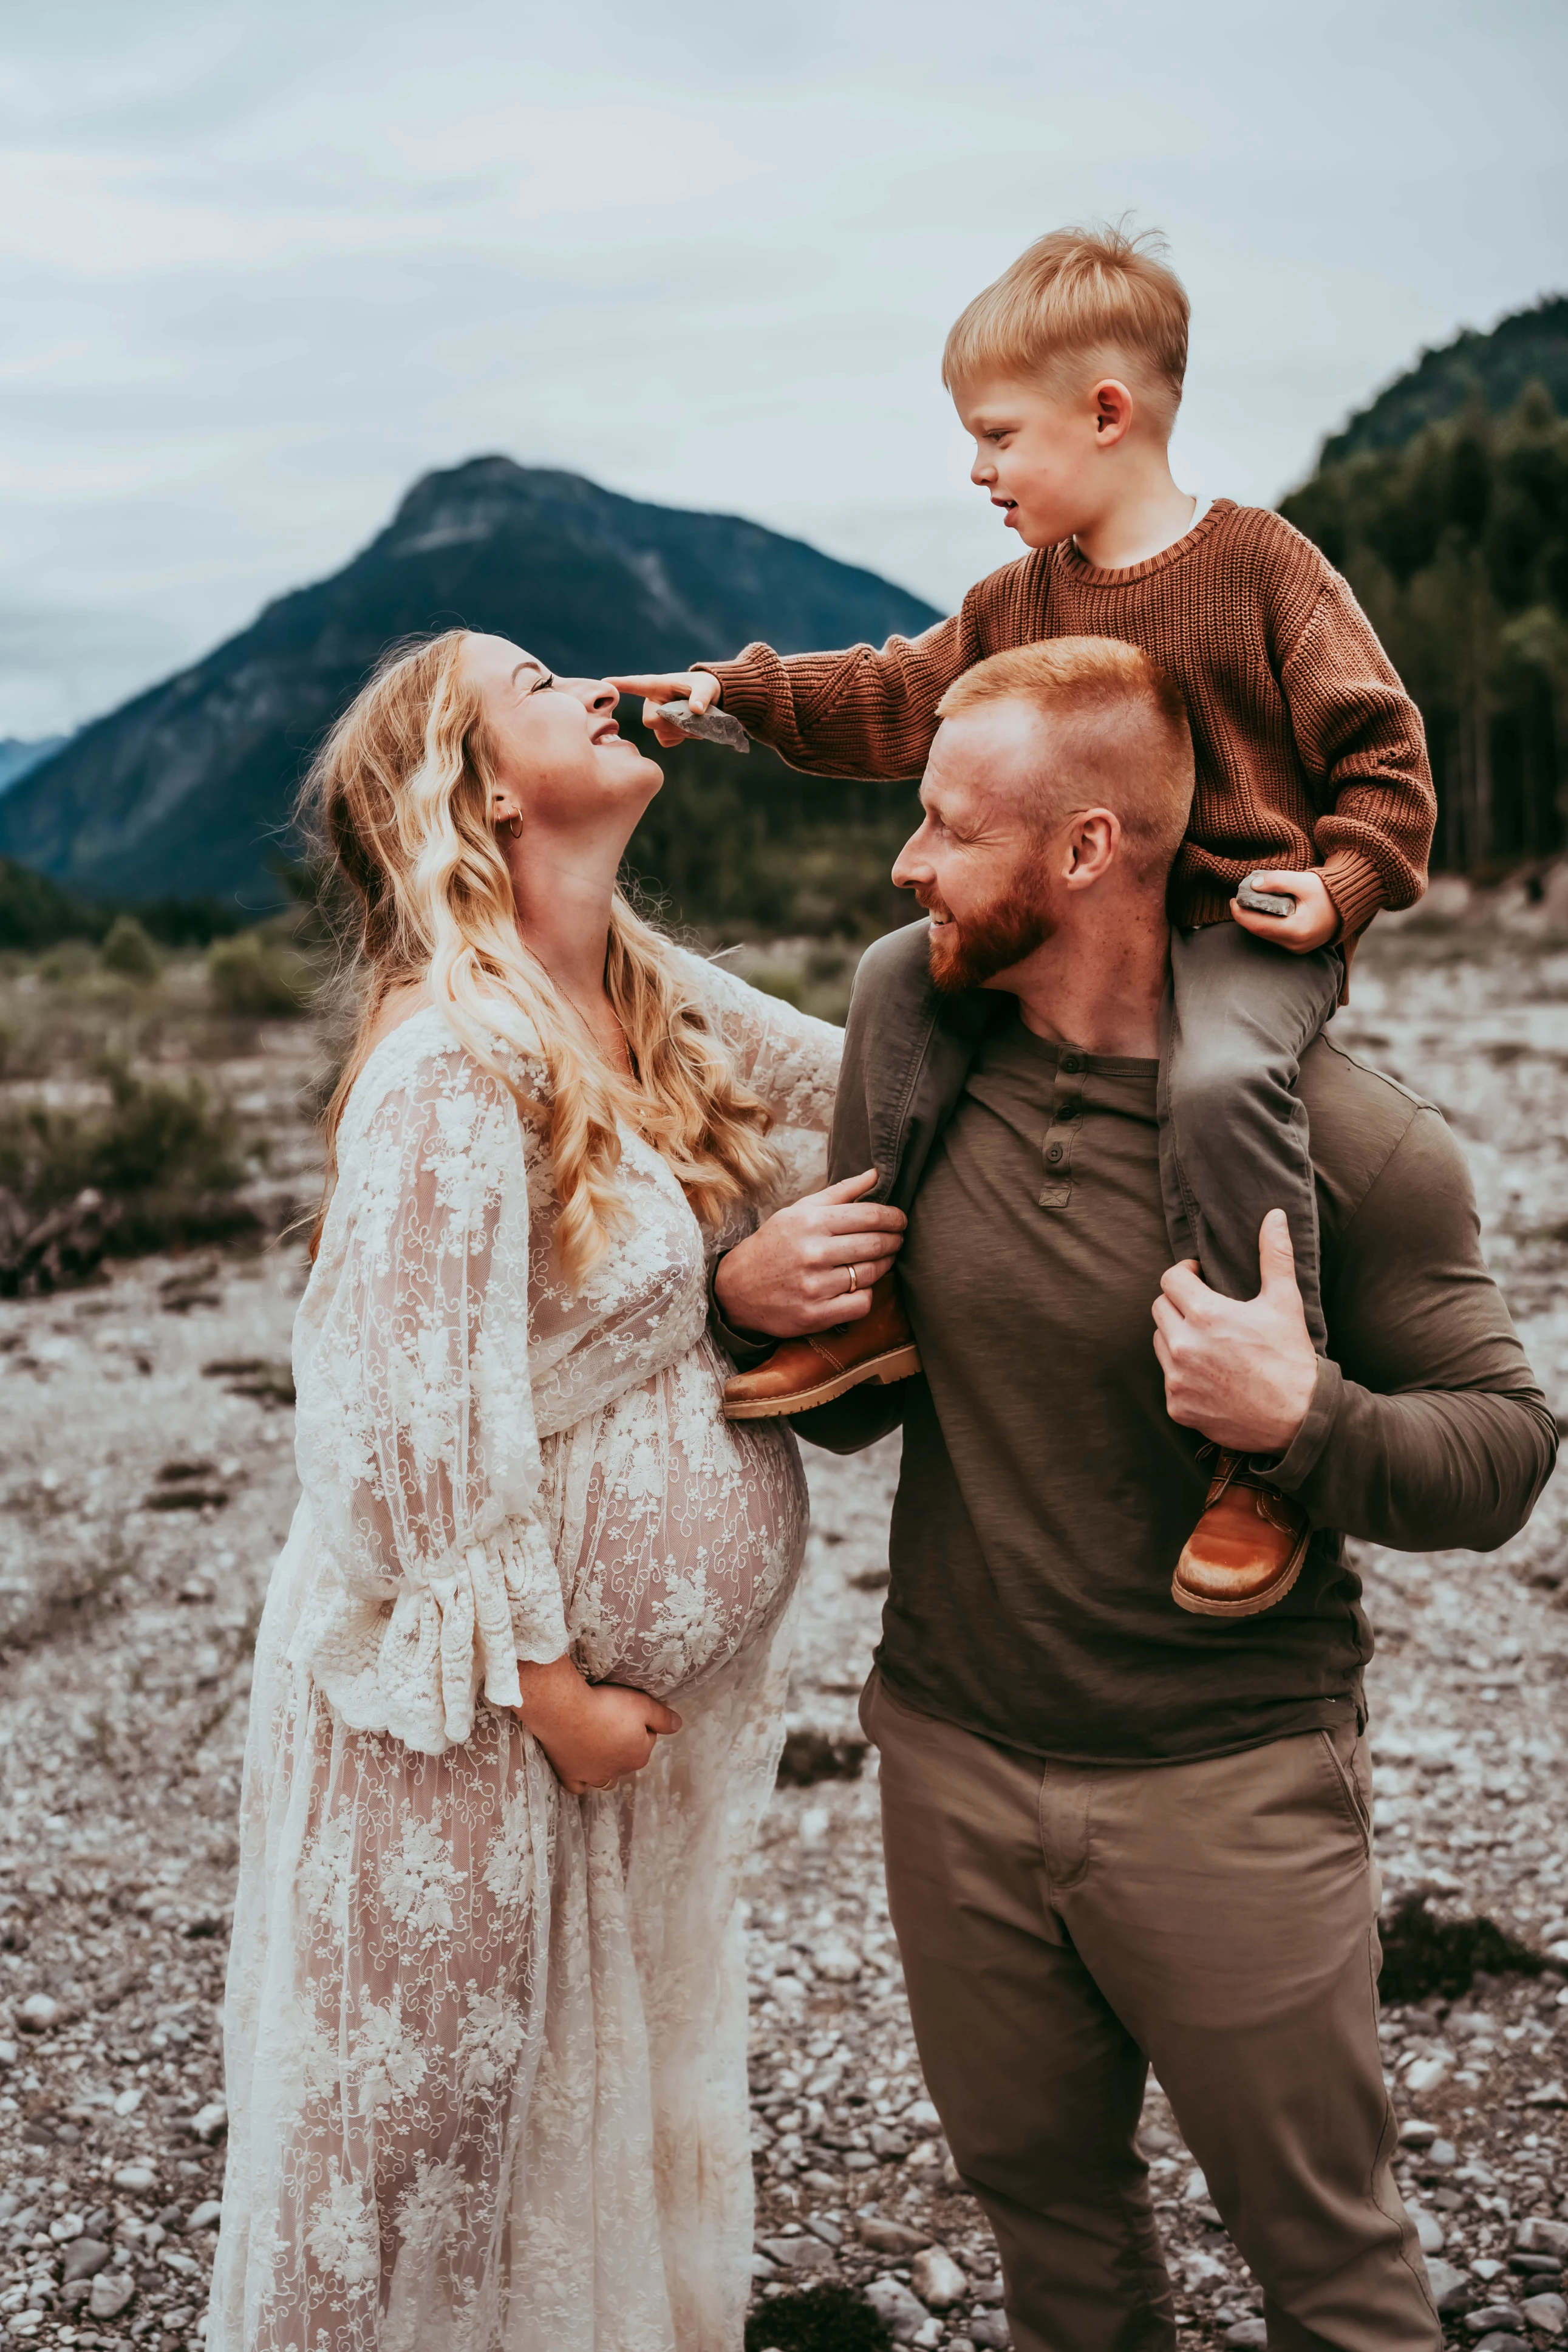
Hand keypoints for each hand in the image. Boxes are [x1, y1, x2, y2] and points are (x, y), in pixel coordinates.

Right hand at [516, 1655, 681, 1796]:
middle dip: (623, 1744)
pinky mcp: (570, 1775)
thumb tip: (678, 1725)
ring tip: (600, 1748)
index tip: (626, 1708)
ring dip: (608, 1767)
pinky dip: (582, 1781)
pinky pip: (579, 1786)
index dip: (639, 1722)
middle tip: (610, 1719)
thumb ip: (663, 1717)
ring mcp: (592, 1776)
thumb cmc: (606, 1706)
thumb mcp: (642, 1704)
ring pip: (607, 1779)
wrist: (566, 1712)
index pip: (647, 1738)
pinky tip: (581, 1772)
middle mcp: (618, 1772)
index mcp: (639, 1755)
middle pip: (627, 1758)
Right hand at [610, 668, 724, 748]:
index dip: (620, 684)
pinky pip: (666, 741)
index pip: (635, 684)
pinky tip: (689, 730)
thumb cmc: (705, 686)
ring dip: (681, 732)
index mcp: (657, 685)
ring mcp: (654, 717)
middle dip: (673, 724)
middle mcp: (651, 702)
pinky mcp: (661, 731)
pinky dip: (681, 738)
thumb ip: (702, 696)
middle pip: (651, 720)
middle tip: (693, 720)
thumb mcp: (707, 687)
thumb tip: (696, 710)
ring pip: (660, 733)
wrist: (710, 701)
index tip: (605, 683)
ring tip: (695, 722)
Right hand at [714, 1168, 906, 1338]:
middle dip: (894, 1240)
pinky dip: (867, 1294)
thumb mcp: (799, 1212)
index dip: (893, 1217)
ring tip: (882, 1260)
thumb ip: (840, 1193)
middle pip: (875, 1244)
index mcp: (810, 1223)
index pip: (870, 1216)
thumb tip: (876, 1174)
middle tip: (898, 1239)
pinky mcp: (816, 1314)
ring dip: (884, 1265)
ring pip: (872, 1274)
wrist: (736, 1289)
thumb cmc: (773, 1245)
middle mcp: (813, 1253)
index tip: (900, 1220)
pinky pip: (861, 1303)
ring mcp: (815, 1286)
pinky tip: (859, 1286)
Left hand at [1151, 1210, 1317, 1453]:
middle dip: (1179, 1304)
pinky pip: (1168, 1378)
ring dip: (1177, 1336)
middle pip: (1160, 1308)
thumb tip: (1274, 1215)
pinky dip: (1182, 1373)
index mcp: (1205, 1315)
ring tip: (1208, 1341)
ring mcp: (1177, 1379)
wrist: (1299, 1418)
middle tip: (1205, 1310)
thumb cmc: (1291, 1357)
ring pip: (1159, 1342)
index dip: (1186, 1274)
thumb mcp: (1285, 1302)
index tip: (1200, 1278)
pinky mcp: (1176, 1406)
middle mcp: (1183, 1346)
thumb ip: (1274, 1256)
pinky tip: (1210, 1373)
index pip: (1170, 1279)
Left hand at [1229, 869, 1340, 953]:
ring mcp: (1298, 948)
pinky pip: (1276, 937)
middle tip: (1240, 898)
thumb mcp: (1303, 881)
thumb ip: (1278, 881)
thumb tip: (1253, 885)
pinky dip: (1268, 924)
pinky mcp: (1299, 947)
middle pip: (1261, 932)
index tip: (1233, 900)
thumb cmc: (1328, 891)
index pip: (1259, 926)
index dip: (1241, 914)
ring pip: (1267, 936)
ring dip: (1256, 920)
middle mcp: (1297, 945)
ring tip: (1252, 901)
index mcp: (1297, 930)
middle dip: (1247, 916)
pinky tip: (1266, 910)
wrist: (1349, 902)